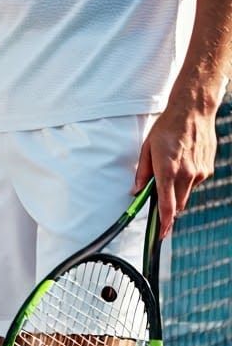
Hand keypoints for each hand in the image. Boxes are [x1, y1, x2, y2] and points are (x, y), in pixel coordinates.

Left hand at [133, 102, 217, 235]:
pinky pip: (196, 181)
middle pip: (178, 204)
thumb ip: (143, 172)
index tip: (161, 234)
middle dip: (169, 206)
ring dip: (179, 188)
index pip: (167, 206)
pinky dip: (189, 177)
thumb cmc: (167, 127)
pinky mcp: (207, 168)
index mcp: (168, 171)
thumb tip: (137, 189)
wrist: (193, 111)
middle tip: (162, 195)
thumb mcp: (147, 147)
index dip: (164, 223)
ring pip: (187, 192)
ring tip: (173, 164)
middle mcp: (186, 175)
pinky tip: (184, 159)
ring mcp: (199, 173)